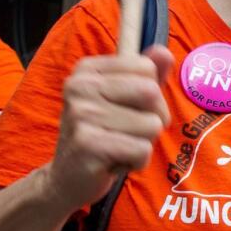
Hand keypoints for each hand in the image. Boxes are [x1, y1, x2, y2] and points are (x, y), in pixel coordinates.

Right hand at [47, 47, 172, 209]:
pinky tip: (113, 162)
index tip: (128, 109)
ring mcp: (81, 114)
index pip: (146, 68)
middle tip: (128, 132)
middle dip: (153, 118)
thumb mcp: (124, 100)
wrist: (66, 178)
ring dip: (143, 143)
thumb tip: (164, 52)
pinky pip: (142, 150)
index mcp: (87, 70)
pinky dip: (137, 162)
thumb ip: (146, 76)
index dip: (151, 94)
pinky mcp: (88, 144)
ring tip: (118, 147)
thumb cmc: (102, 134)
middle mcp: (80, 87)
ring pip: (151, 125)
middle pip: (152, 93)